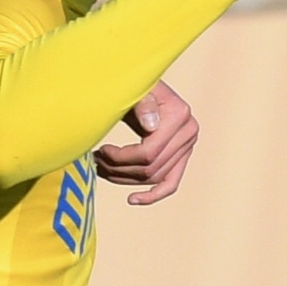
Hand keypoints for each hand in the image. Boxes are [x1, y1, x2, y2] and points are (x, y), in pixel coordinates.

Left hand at [93, 78, 199, 204]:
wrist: (144, 86)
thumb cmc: (135, 85)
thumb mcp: (136, 89)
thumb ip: (143, 103)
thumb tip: (151, 126)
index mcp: (180, 116)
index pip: (148, 152)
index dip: (121, 158)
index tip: (100, 151)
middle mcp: (189, 133)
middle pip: (151, 168)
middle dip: (120, 169)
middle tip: (97, 161)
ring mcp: (187, 146)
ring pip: (155, 177)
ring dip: (126, 178)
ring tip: (103, 169)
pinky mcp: (182, 157)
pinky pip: (170, 183)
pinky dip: (153, 195)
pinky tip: (132, 200)